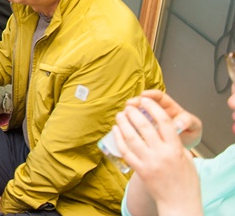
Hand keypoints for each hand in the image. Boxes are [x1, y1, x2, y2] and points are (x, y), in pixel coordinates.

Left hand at [113, 97, 201, 212]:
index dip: (153, 107)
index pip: (164, 121)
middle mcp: (162, 154)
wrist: (179, 202)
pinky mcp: (140, 170)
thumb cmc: (186, 182)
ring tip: (120, 115)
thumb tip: (165, 127)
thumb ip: (176, 143)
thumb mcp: (187, 159)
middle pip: (144, 126)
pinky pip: (126, 151)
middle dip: (134, 113)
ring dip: (123, 123)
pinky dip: (119, 139)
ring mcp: (149, 162)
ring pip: (131, 137)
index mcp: (176, 149)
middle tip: (129, 106)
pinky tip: (115, 130)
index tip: (146, 99)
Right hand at [126, 90, 201, 148]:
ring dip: (132, 113)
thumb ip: (188, 121)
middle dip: (137, 102)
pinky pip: (138, 126)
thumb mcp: (194, 126)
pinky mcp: (147, 132)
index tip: (143, 95)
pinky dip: (131, 125)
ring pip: (139, 113)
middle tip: (129, 104)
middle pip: (146, 103)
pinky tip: (125, 126)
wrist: (186, 149)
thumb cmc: (189, 134)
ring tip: (125, 114)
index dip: (151, 94)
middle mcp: (158, 112)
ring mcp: (151, 121)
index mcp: (170, 108)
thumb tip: (179, 123)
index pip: (160, 97)